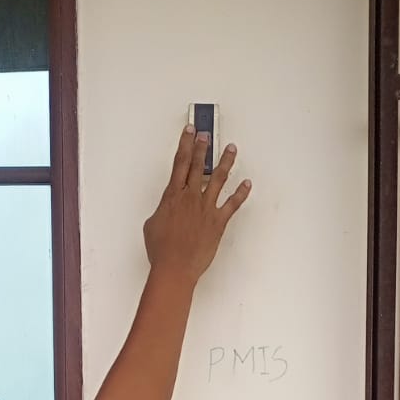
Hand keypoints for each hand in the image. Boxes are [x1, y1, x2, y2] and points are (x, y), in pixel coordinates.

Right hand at [143, 126, 251, 282]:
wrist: (174, 268)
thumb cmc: (161, 251)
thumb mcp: (152, 225)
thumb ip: (163, 210)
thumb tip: (168, 209)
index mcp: (172, 196)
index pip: (179, 163)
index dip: (185, 145)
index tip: (190, 132)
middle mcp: (191, 197)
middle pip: (198, 165)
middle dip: (202, 148)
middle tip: (206, 135)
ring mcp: (206, 208)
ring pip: (218, 178)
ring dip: (225, 162)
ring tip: (231, 149)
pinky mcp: (218, 222)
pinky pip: (232, 204)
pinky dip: (241, 193)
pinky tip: (247, 184)